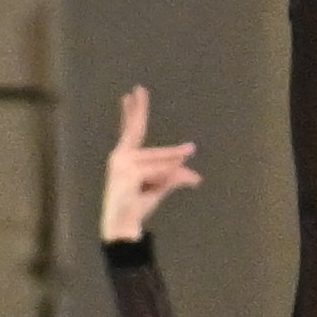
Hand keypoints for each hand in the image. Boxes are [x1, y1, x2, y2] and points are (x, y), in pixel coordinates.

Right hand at [100, 85, 200, 241]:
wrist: (122, 228)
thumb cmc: (137, 207)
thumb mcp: (159, 187)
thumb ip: (173, 176)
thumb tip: (196, 177)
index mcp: (123, 157)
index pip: (129, 131)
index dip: (132, 113)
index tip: (132, 95)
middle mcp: (120, 157)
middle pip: (134, 130)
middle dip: (138, 109)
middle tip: (139, 89)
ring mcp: (123, 164)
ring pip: (159, 158)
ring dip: (173, 165)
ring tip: (188, 155)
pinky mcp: (131, 172)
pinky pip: (159, 169)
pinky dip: (169, 174)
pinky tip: (178, 178)